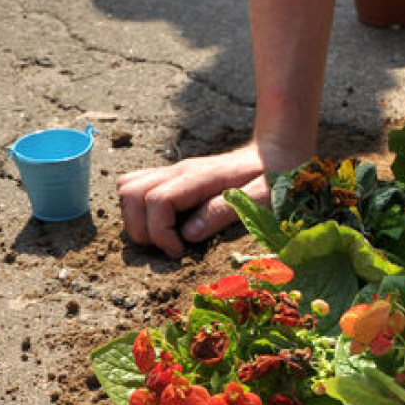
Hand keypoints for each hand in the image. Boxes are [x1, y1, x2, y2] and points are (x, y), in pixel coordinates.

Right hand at [117, 139, 307, 257]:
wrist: (276, 153)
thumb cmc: (274, 178)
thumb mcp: (261, 198)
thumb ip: (225, 212)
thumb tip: (189, 234)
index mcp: (201, 177)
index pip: (158, 200)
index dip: (160, 232)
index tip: (179, 252)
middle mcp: (181, 170)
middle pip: (132, 194)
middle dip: (142, 229)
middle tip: (169, 249)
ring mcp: (175, 171)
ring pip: (128, 188)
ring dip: (135, 218)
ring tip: (163, 239)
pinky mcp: (174, 176)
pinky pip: (137, 185)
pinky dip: (139, 208)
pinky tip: (163, 225)